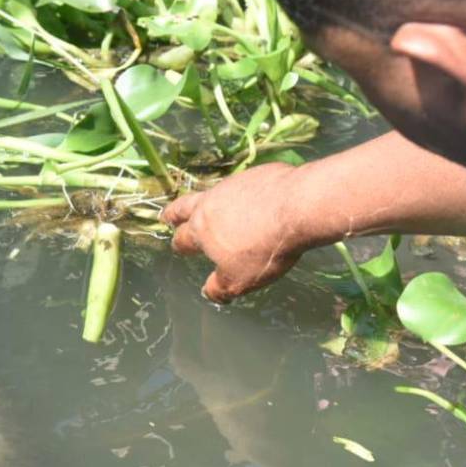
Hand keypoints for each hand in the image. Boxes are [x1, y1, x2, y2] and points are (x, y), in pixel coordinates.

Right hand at [162, 163, 308, 302]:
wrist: (297, 206)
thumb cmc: (263, 248)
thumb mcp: (240, 280)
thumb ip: (220, 287)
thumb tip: (207, 292)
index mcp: (202, 229)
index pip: (183, 238)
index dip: (180, 245)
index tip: (178, 247)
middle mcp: (211, 202)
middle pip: (185, 206)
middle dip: (174, 213)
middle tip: (167, 216)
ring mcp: (234, 184)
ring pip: (214, 192)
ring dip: (210, 201)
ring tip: (213, 206)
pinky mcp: (257, 173)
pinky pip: (244, 184)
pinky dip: (243, 193)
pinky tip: (255, 198)